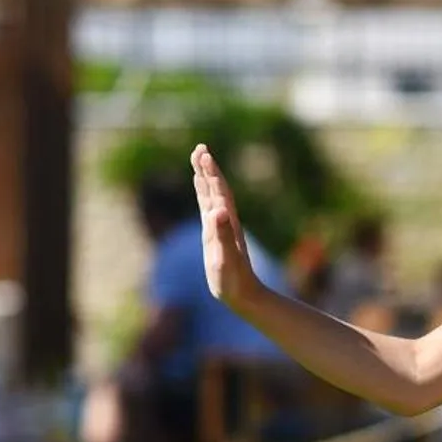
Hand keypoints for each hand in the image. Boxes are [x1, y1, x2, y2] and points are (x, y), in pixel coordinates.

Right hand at [190, 144, 260, 305]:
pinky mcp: (214, 233)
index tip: (204, 154)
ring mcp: (220, 225)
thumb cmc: (234, 280)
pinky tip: (199, 184)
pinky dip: (202, 192)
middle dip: (208, 168)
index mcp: (227, 223)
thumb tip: (219, 212)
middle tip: (200, 148)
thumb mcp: (227, 258)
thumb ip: (224, 235)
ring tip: (198, 157)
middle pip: (216, 188)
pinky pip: (207, 206)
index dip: (211, 174)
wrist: (243, 294)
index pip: (219, 193)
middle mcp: (225, 220)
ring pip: (211, 194)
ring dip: (205, 175)